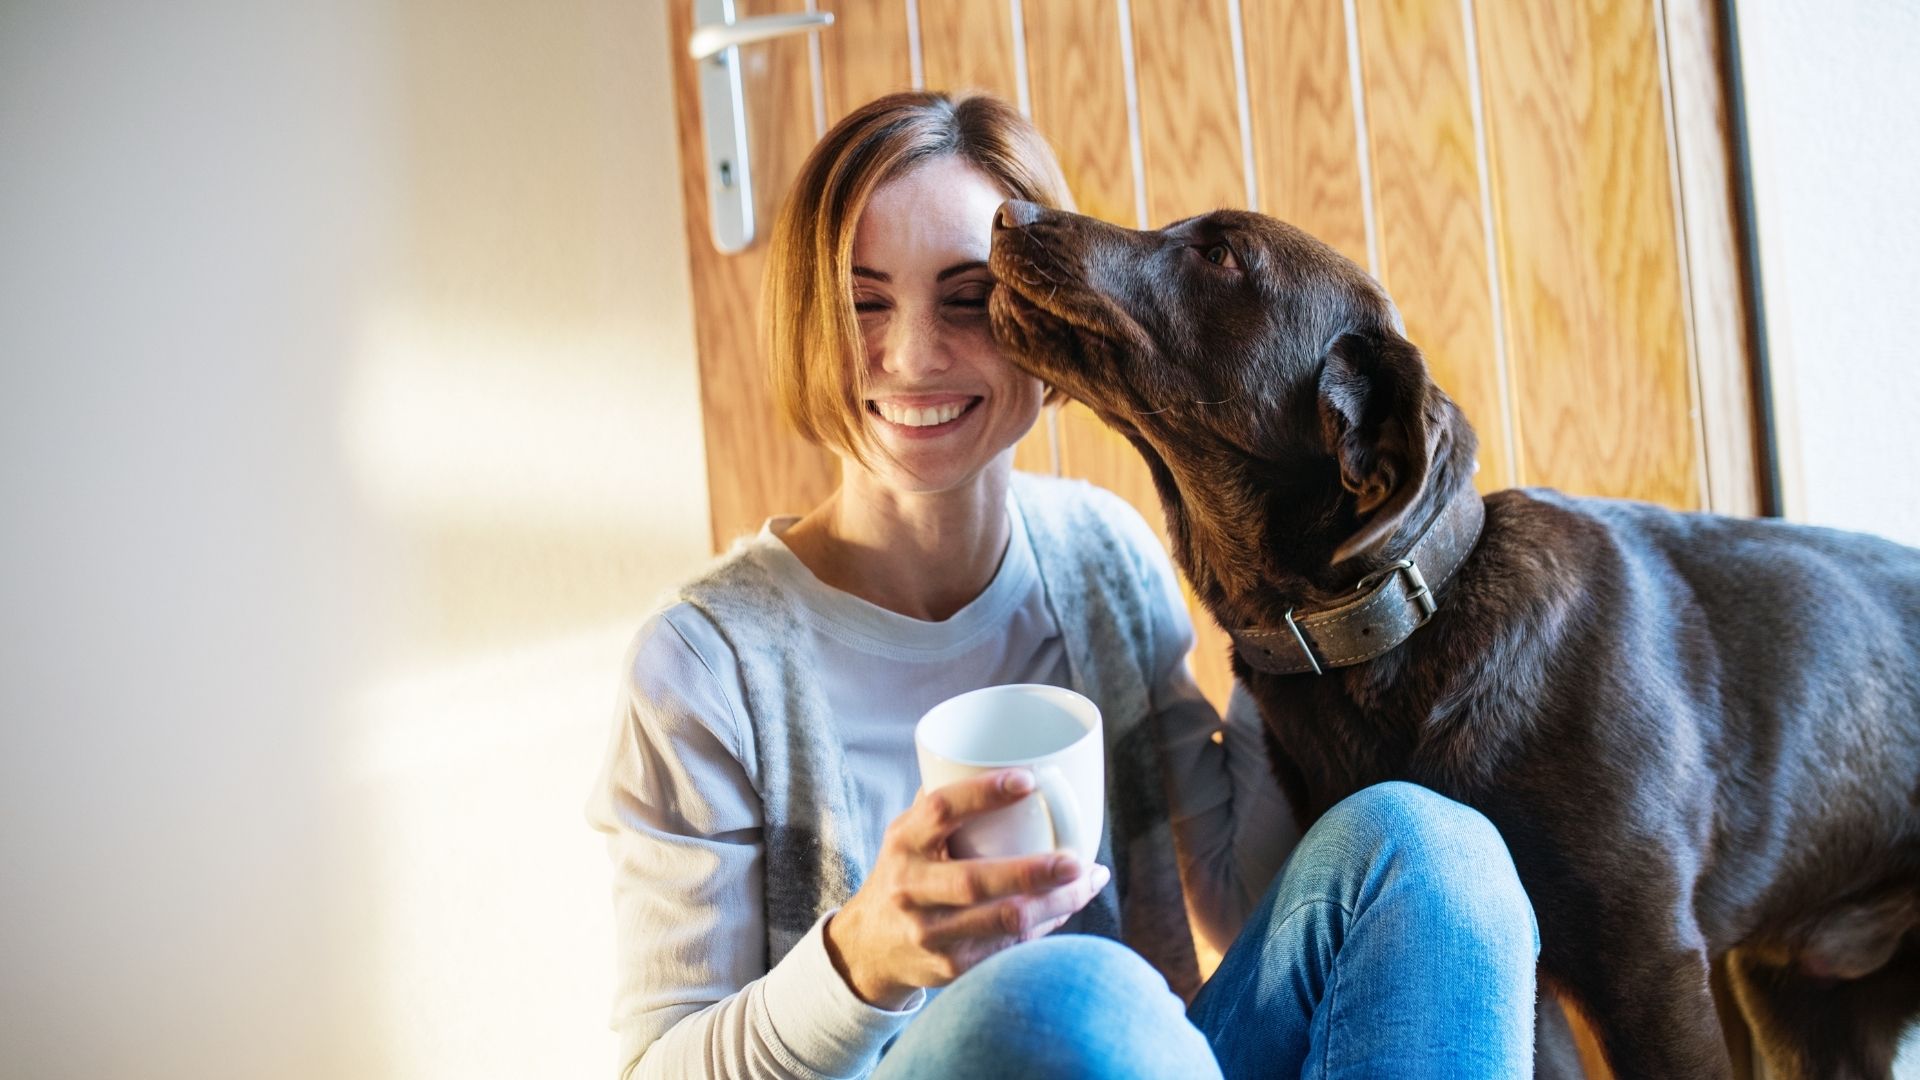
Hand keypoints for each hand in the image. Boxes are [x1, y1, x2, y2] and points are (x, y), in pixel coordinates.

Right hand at [822, 768, 1111, 1008]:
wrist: (871, 948)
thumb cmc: (906, 874)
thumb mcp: (909, 834)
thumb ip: (947, 804)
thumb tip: (1005, 759)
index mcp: (903, 842)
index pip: (941, 810)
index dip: (984, 792)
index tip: (1029, 780)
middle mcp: (911, 888)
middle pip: (976, 880)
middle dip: (1034, 872)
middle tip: (1077, 859)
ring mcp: (930, 933)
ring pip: (1004, 921)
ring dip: (1057, 902)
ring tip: (1090, 880)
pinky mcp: (951, 966)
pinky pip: (1010, 946)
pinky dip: (1047, 924)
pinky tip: (1068, 905)